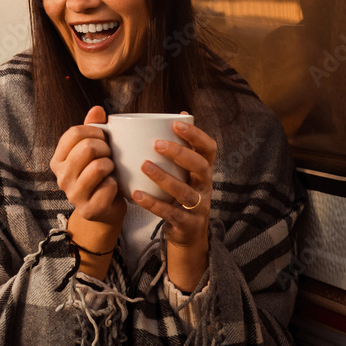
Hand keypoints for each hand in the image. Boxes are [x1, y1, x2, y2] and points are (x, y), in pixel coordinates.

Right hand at [51, 106, 125, 276]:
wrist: (105, 211)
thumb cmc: (100, 176)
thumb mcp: (93, 151)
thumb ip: (93, 129)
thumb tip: (98, 109)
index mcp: (58, 160)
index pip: (73, 133)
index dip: (94, 130)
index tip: (104, 137)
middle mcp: (61, 177)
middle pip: (87, 148)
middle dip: (106, 148)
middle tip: (110, 155)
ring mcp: (73, 194)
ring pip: (99, 166)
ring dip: (112, 165)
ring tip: (112, 170)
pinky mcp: (88, 209)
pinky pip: (109, 187)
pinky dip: (117, 185)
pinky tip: (114, 187)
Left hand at [131, 113, 216, 290]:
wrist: (187, 232)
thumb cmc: (180, 192)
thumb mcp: (184, 171)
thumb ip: (181, 146)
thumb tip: (179, 113)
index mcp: (204, 170)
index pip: (209, 149)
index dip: (196, 135)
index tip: (176, 123)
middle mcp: (205, 186)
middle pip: (201, 167)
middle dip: (180, 153)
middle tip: (157, 143)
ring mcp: (198, 207)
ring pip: (186, 191)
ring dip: (165, 177)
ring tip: (144, 165)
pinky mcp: (186, 224)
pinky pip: (171, 213)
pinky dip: (153, 203)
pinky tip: (136, 194)